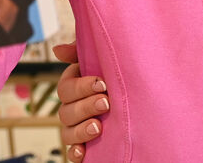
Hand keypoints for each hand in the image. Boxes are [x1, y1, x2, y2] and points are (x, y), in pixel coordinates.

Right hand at [53, 41, 107, 160]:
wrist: (144, 97)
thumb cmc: (118, 73)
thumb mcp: (103, 58)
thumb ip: (80, 52)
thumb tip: (57, 49)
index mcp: (75, 86)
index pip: (65, 88)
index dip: (81, 87)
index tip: (102, 83)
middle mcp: (73, 108)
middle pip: (65, 111)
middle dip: (85, 107)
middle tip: (106, 103)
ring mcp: (78, 127)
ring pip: (67, 132)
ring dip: (80, 130)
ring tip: (98, 127)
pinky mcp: (86, 146)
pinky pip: (73, 152)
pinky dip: (75, 153)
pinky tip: (83, 152)